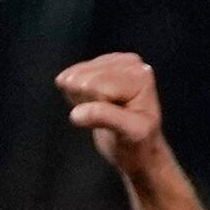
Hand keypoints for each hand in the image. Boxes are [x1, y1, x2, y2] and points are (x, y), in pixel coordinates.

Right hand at [58, 52, 165, 170]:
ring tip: (104, 111)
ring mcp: (113, 61)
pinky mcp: (97, 65)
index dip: (97, 107)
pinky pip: (70, 78)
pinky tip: (94, 104)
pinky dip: (77, 95)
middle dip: (88, 102)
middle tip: (109, 116)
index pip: (97, 86)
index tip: (116, 120)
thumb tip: (77, 114)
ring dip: (82, 99)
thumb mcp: (129, 134)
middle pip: (84, 79)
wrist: (136, 148)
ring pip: (74, 77)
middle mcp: (128, 62)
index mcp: (139, 75)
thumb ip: (105, 119)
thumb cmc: (137, 143)